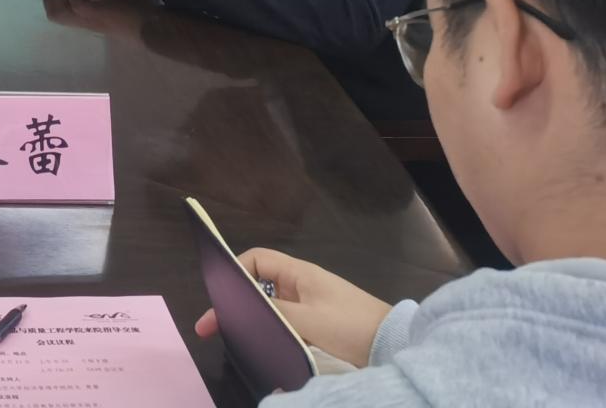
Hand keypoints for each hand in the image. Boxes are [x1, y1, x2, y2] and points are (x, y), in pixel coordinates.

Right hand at [193, 248, 390, 369]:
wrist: (392, 343)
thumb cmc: (350, 325)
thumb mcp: (308, 321)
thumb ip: (274, 314)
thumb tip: (242, 313)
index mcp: (298, 273)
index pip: (256, 259)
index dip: (234, 271)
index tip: (217, 296)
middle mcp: (301, 283)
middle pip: (259, 284)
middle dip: (235, 302)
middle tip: (212, 326)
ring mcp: (311, 303)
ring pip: (271, 305)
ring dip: (253, 318)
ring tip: (232, 337)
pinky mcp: (319, 322)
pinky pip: (286, 320)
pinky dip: (271, 329)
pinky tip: (263, 345)